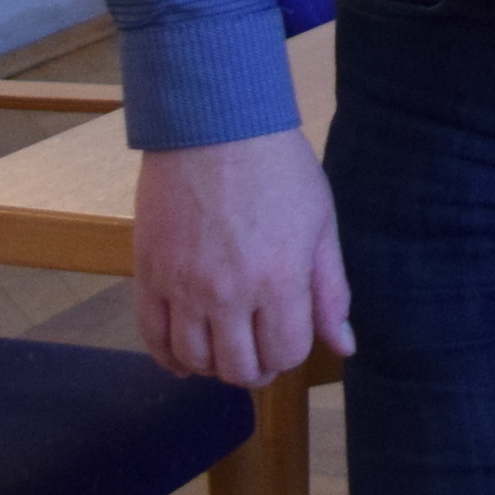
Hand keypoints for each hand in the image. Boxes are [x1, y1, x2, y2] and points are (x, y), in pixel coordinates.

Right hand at [132, 130, 351, 388]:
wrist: (214, 126)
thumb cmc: (278, 168)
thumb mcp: (320, 225)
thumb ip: (331, 290)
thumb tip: (344, 345)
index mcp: (280, 281)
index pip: (285, 353)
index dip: (290, 355)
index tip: (288, 338)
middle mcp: (229, 293)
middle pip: (239, 367)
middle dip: (255, 369)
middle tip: (258, 353)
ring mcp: (184, 287)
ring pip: (194, 360)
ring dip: (213, 366)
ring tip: (225, 349)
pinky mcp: (149, 275)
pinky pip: (151, 338)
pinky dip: (168, 358)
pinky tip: (184, 357)